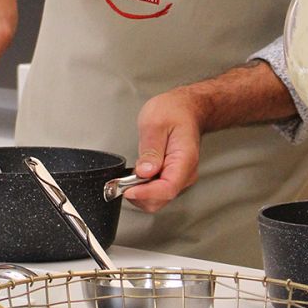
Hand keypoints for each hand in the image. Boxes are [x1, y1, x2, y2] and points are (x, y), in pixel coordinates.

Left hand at [127, 89, 204, 212]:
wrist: (185, 108)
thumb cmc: (173, 111)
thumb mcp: (155, 123)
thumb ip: (150, 149)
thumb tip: (144, 172)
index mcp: (184, 159)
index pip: (167, 188)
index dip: (145, 193)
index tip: (127, 189)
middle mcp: (185, 173)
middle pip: (161, 199)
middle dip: (139, 194)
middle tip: (121, 180)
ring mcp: (180, 177)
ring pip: (158, 199)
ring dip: (140, 192)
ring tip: (129, 175)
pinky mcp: (173, 177)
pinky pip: (157, 191)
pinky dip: (143, 189)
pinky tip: (136, 176)